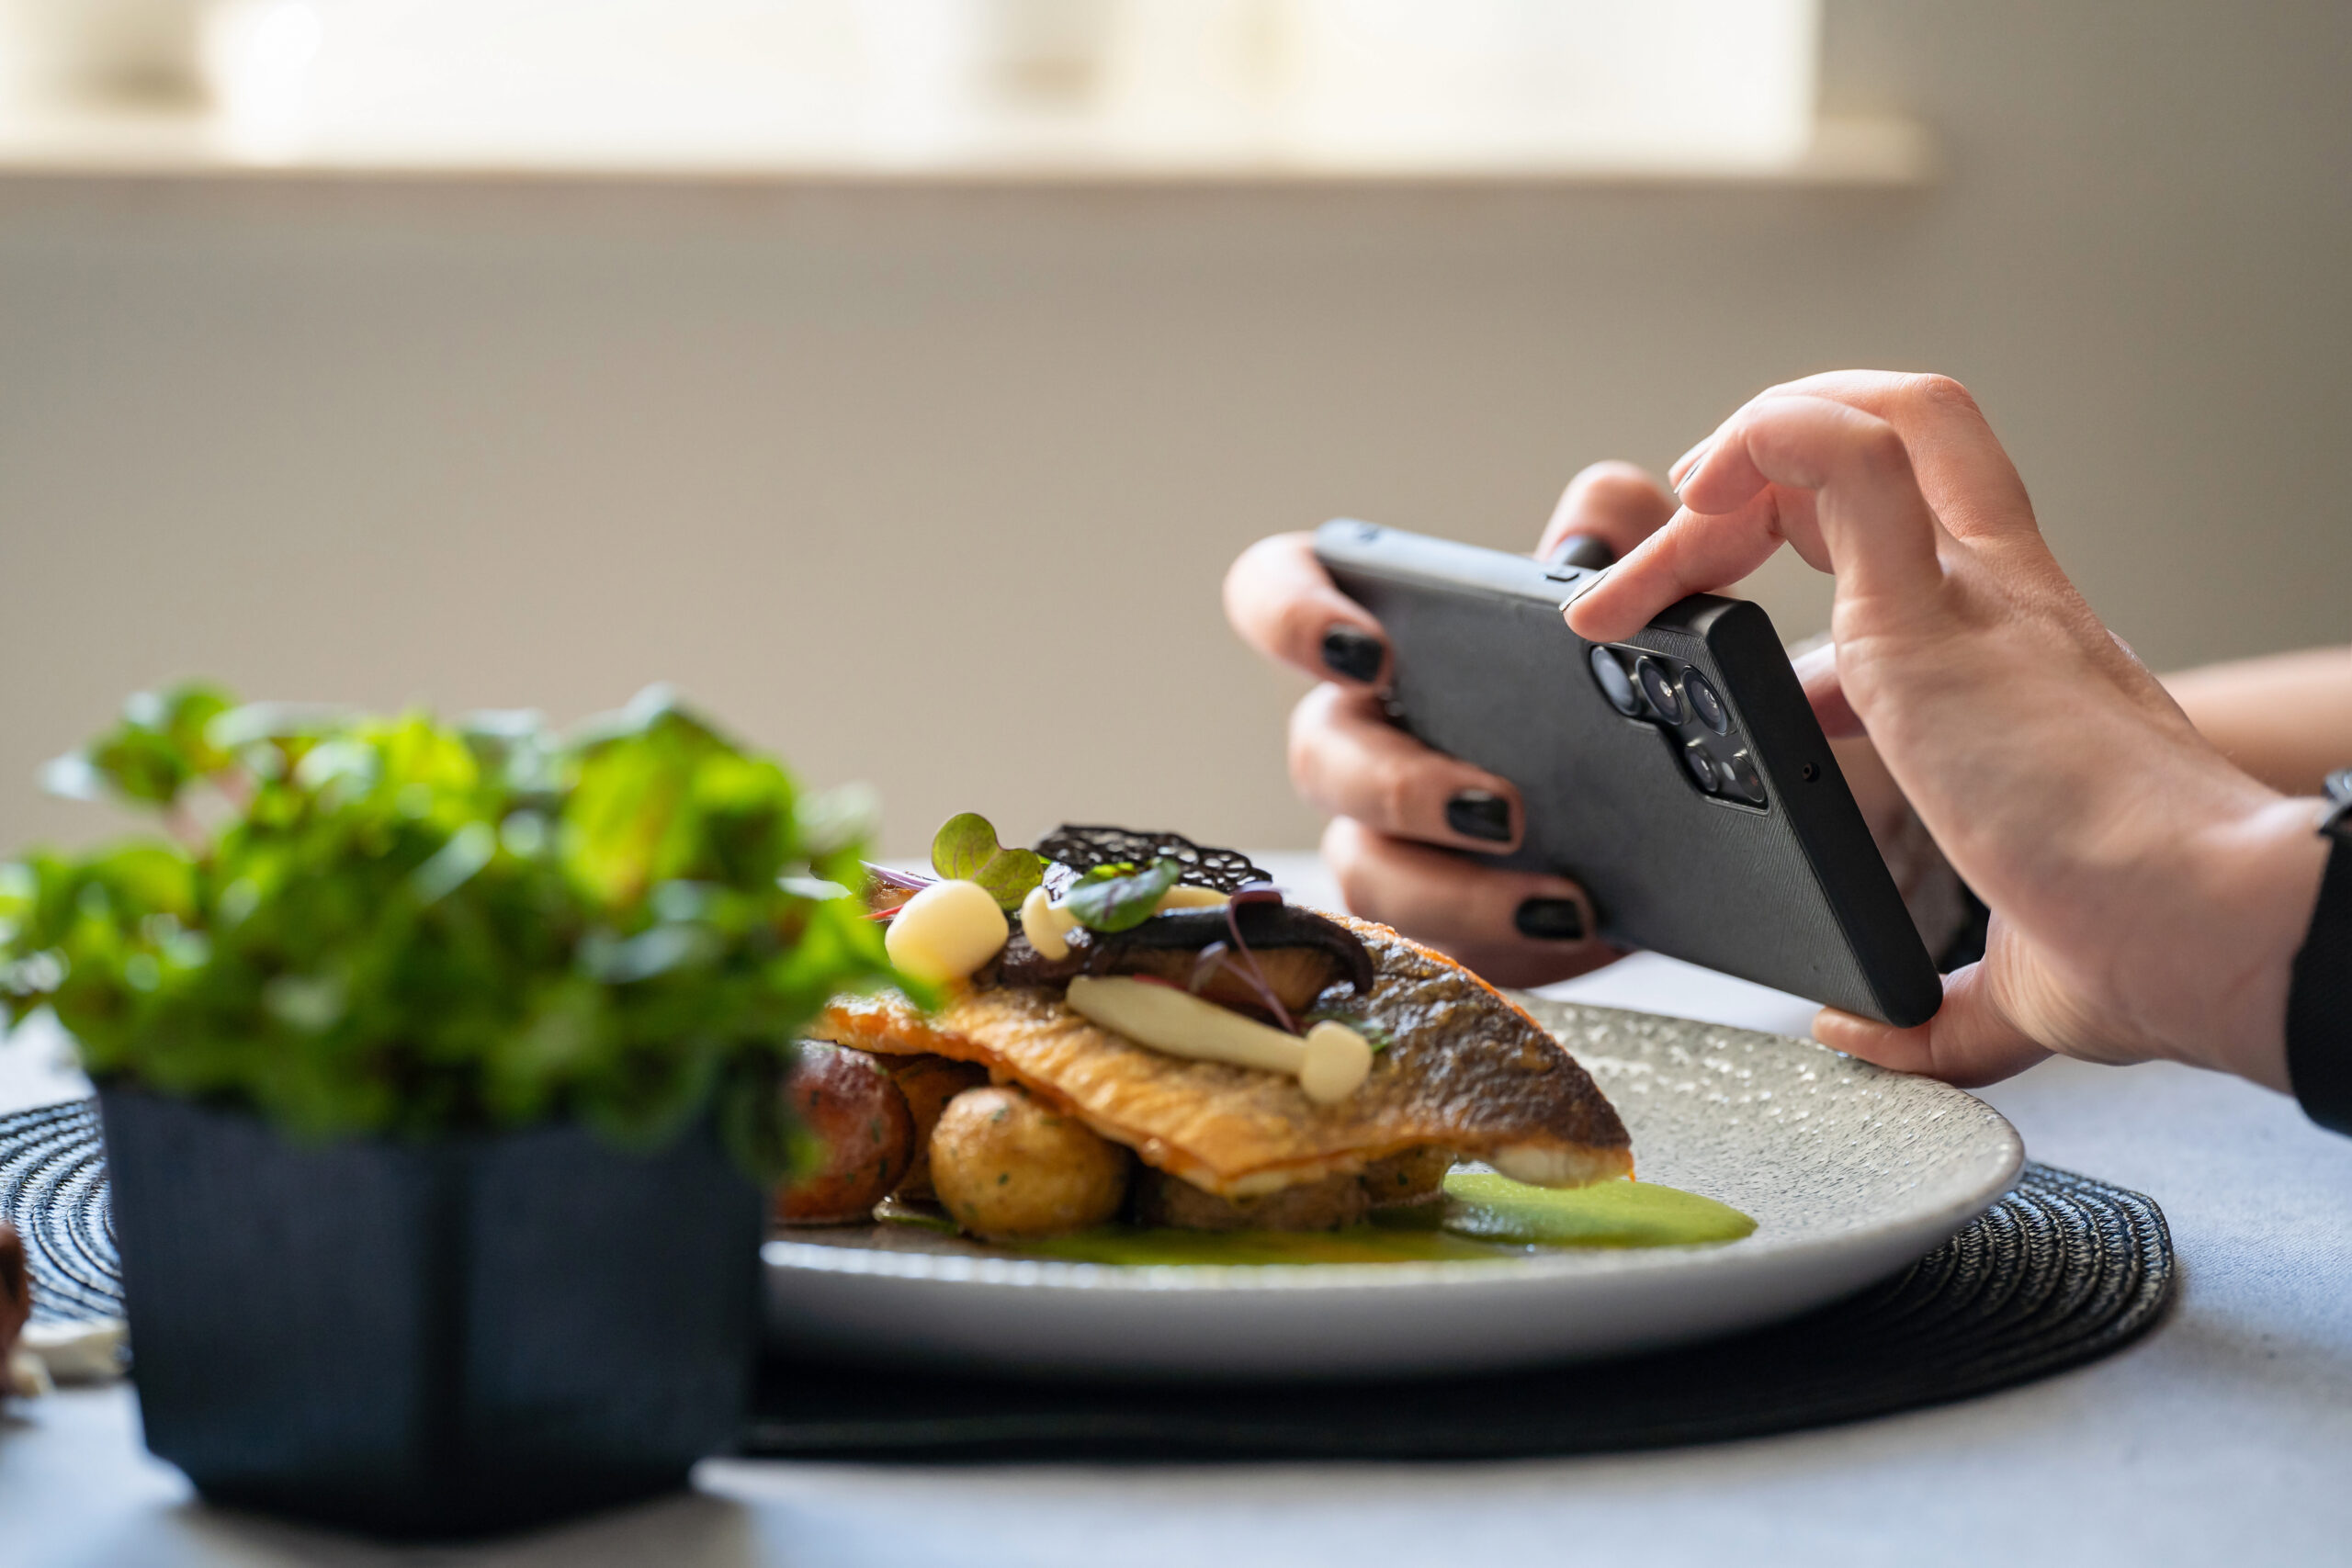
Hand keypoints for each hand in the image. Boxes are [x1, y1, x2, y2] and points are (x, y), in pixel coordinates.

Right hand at [1223, 464, 1674, 985]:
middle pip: (1318, 756)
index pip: (1276, 592)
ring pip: (1363, 872)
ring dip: (1451, 893)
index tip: (1369, 650)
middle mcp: (1359, 736)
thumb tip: (1589, 524)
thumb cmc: (1612, 669)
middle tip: (1502, 807)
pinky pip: (1436, 946)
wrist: (1678, 792)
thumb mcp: (1632, 580)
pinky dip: (1507, 942)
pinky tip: (1579, 926)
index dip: (1291, 615)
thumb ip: (1617, 526)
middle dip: (1401, 787)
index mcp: (1378, 637)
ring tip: (1558, 897)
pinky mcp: (1437, 919)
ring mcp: (1387, 837)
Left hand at [1570, 371, 2328, 1089]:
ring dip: (1730, 461)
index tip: (1703, 619)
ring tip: (1652, 552)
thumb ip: (1926, 1010)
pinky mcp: (1932, 621)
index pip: (1899, 519)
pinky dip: (1765, 443)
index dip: (1783, 534)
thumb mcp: (2009, 975)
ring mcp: (1971, 598)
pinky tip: (1693, 512)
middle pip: (1866, 450)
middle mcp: (1996, 601)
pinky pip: (1849, 462)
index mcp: (2011, 655)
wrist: (2212, 936)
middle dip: (1733, 489)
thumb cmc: (2146, 943)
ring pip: (1858, 427)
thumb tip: (1856, 1035)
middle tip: (1644, 585)